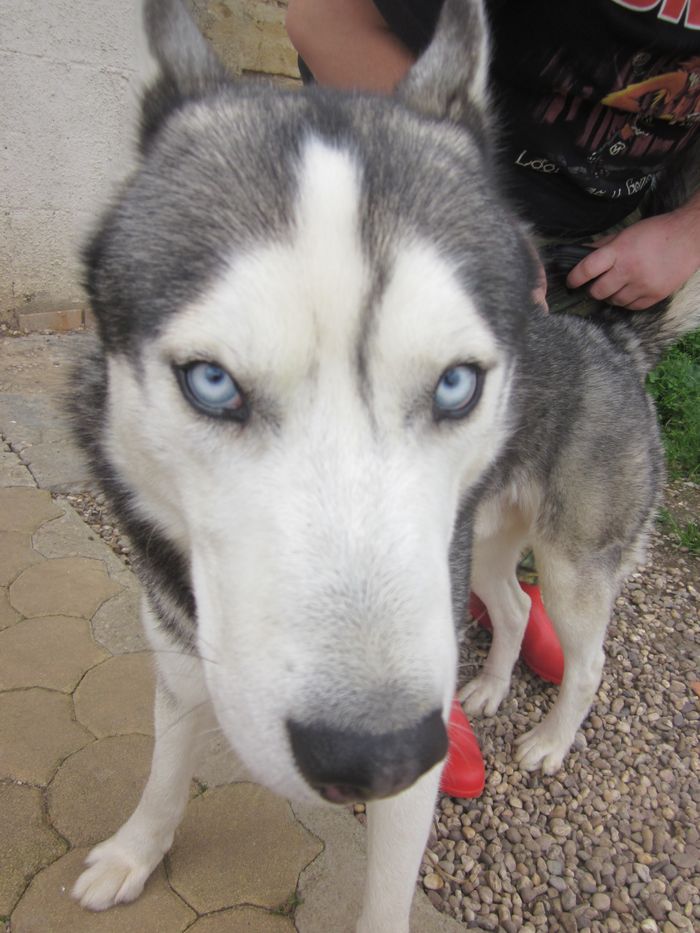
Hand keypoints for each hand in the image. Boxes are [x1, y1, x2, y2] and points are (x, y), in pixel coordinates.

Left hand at [566, 201, 699, 309]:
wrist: (689, 237)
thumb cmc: (656, 232)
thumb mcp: (626, 233)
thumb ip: (602, 245)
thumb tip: (580, 254)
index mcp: (620, 251)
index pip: (587, 269)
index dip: (574, 278)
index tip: (571, 281)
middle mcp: (630, 269)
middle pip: (598, 291)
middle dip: (593, 289)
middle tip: (595, 284)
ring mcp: (643, 285)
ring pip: (614, 302)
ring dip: (610, 296)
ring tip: (616, 285)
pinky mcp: (655, 296)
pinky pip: (631, 307)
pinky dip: (626, 301)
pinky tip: (629, 290)